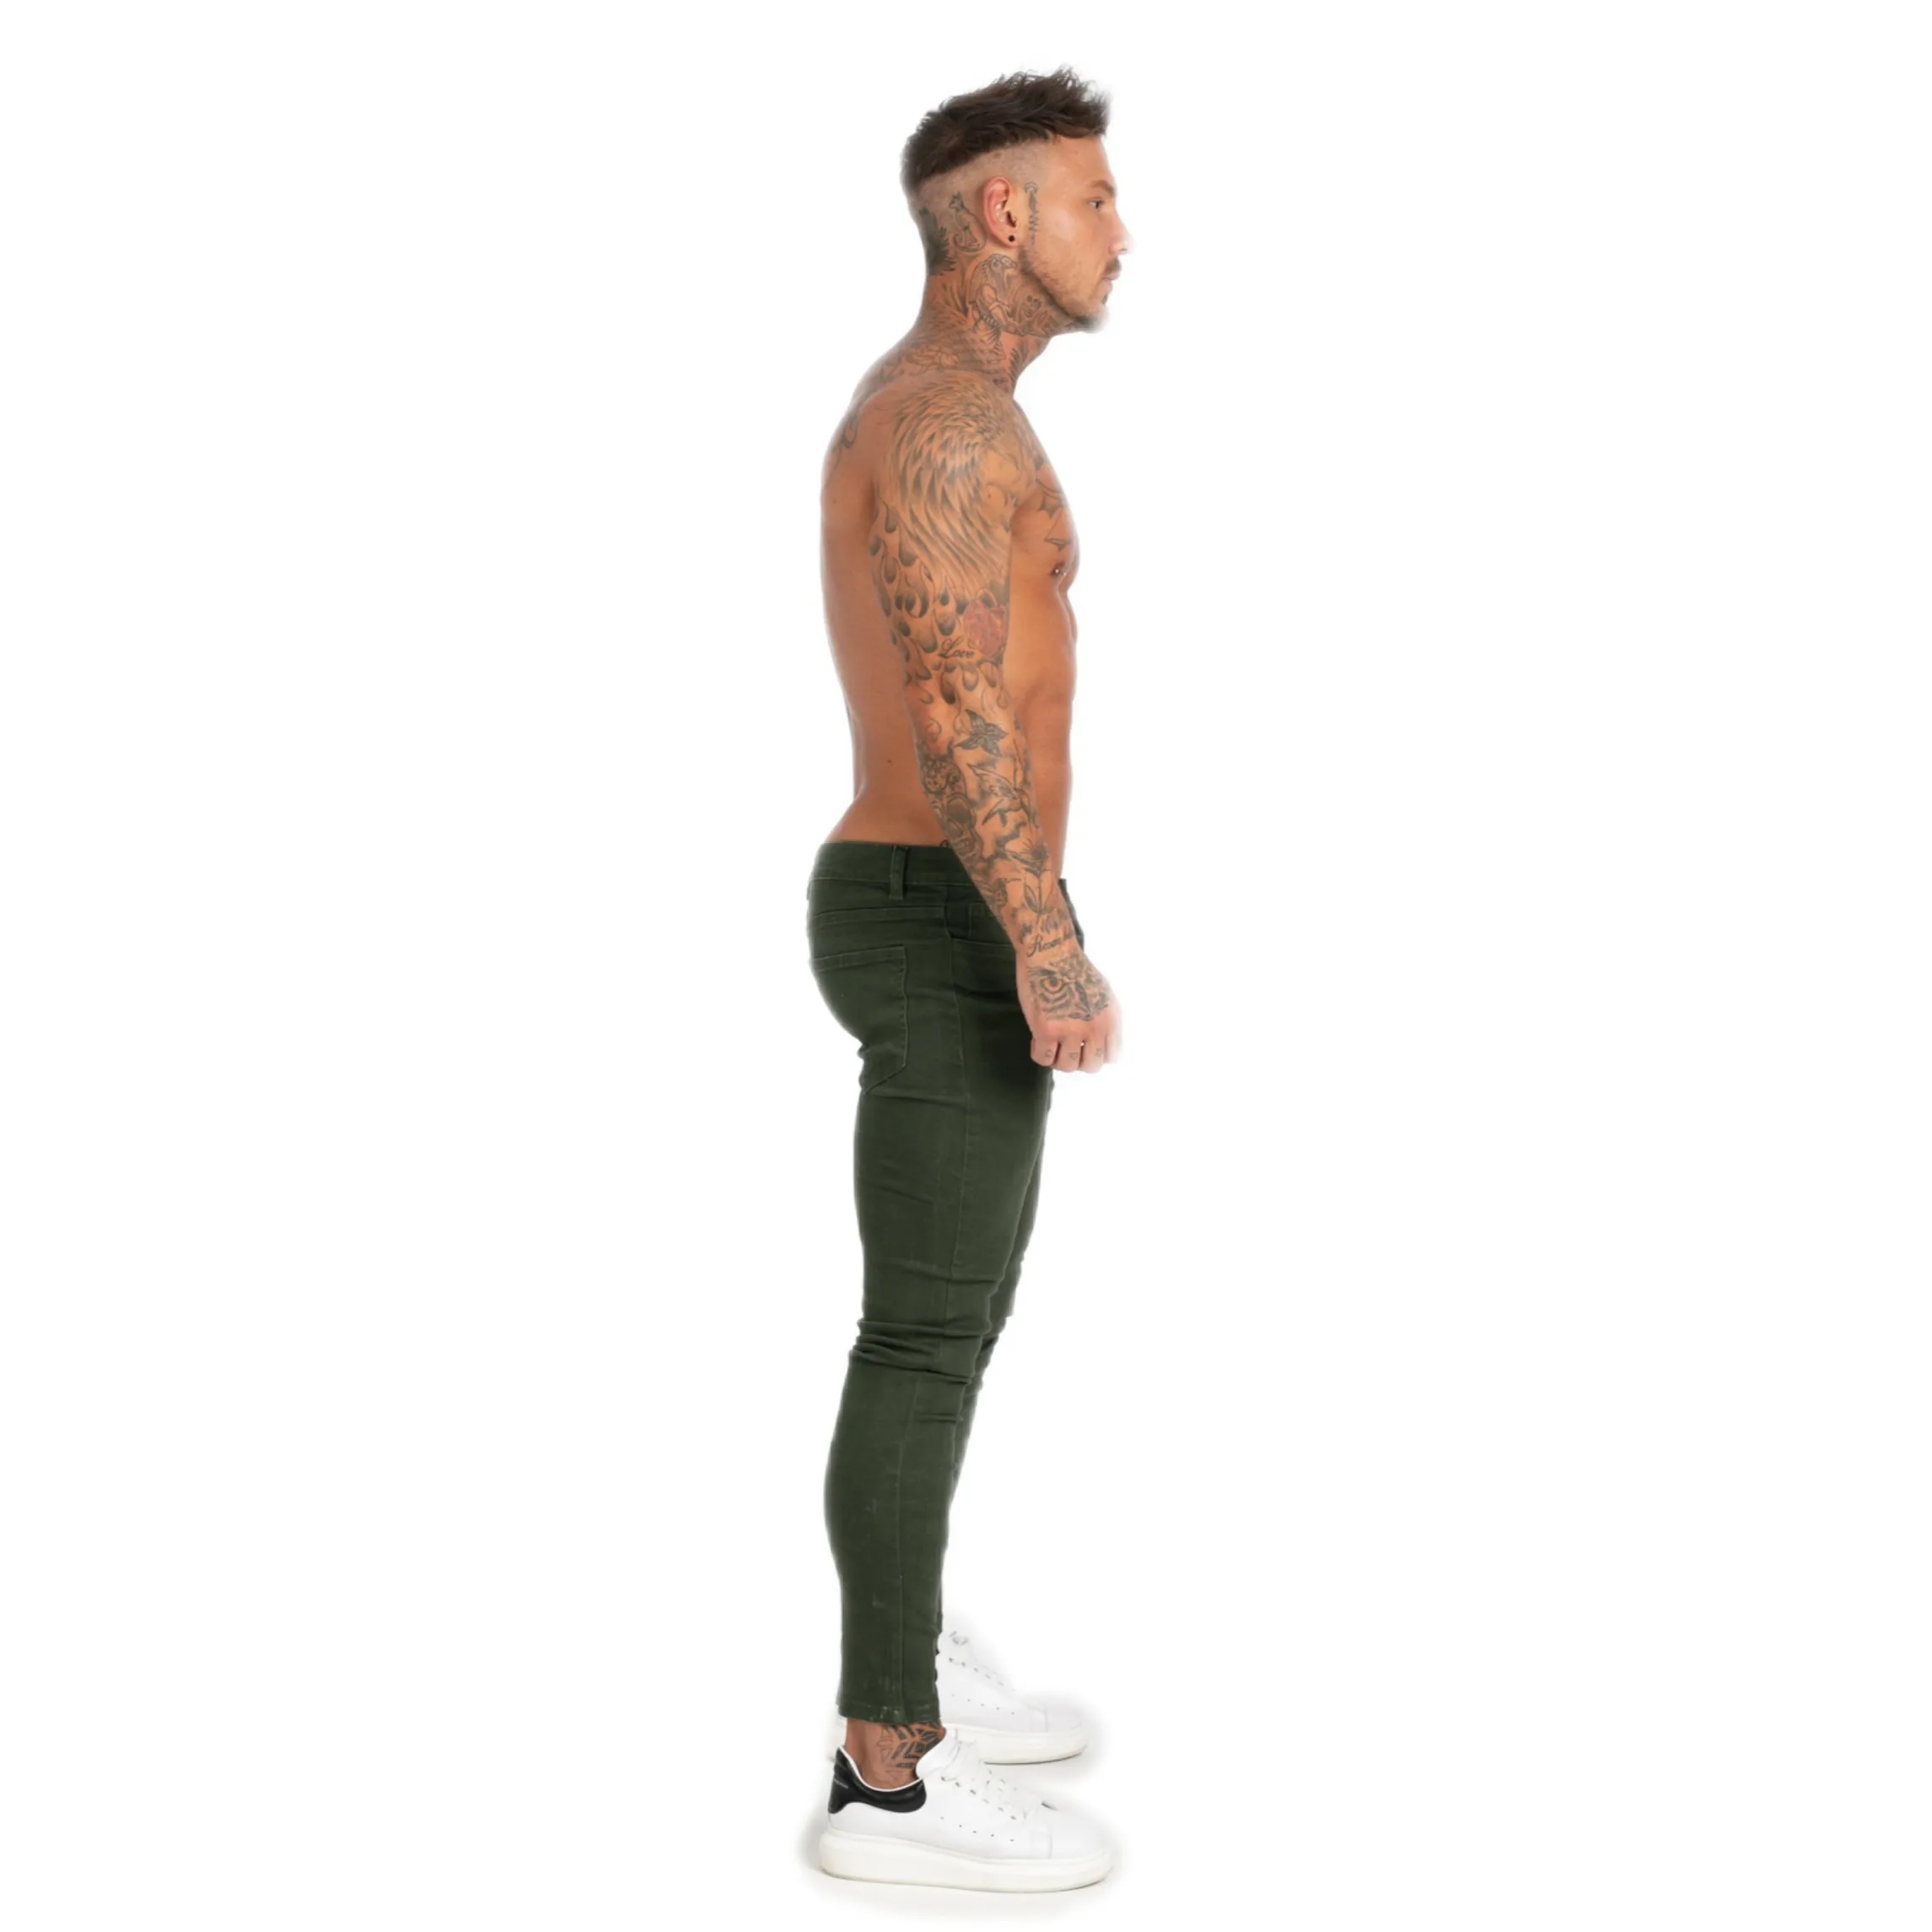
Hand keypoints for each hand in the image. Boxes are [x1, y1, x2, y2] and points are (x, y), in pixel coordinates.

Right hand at [1016, 940, 1121, 1070]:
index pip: (1112, 1057)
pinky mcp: (1045, 1030)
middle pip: (1090, 1067)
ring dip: (1058, 1059)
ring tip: (1051, 1044)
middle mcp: (1094, 1028)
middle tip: (1067, 1048)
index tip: (1085, 1047)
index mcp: (1111, 1019)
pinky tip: (1038, 1040)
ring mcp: (1069, 1031)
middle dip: (1078, 1061)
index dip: (1096, 1055)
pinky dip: (1040, 1053)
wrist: (1050, 953)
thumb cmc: (1074, 969)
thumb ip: (1105, 1020)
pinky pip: (1043, 1059)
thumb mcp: (1104, 994)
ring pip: (1066, 1067)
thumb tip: (1100, 1044)